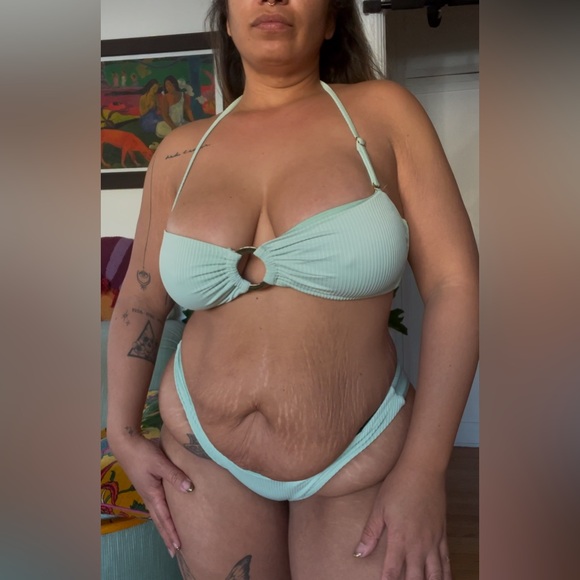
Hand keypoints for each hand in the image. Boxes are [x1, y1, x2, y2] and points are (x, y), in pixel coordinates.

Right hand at [109, 433, 193, 557]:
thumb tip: (189, 489)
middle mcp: (149, 497)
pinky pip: (156, 505)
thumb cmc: (143, 453)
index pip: (164, 518)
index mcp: (152, 494)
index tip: (178, 547)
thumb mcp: (160, 463)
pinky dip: (162, 515)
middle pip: (160, 521)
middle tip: (175, 551)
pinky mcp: (147, 485)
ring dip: (165, 527)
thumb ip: (174, 475)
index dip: (171, 533)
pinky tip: (166, 515)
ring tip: (171, 538)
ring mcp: (147, 492)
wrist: (126, 444)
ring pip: (157, 514)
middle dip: (167, 536)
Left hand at [354, 463, 451, 578]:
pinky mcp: (442, 533)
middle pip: (417, 578)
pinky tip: (443, 579)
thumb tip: (359, 553)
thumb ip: (371, 533)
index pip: (392, 571)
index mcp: (400, 538)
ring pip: (436, 574)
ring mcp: (433, 540)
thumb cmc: (398, 485)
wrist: (423, 469)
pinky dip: (446, 573)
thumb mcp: (379, 507)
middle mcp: (419, 544)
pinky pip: (446, 559)